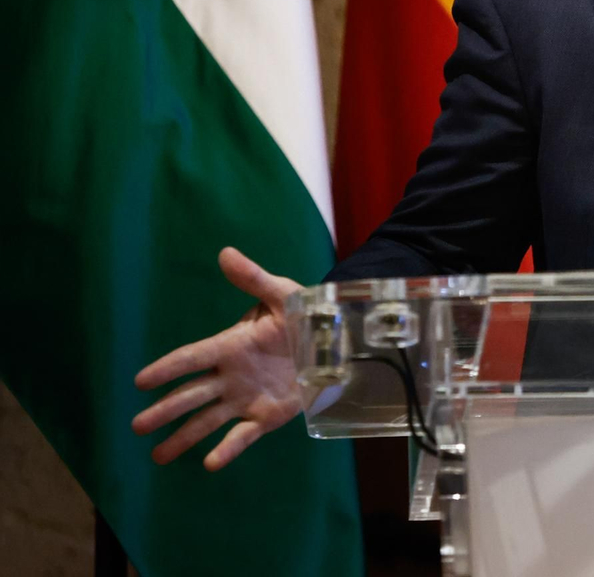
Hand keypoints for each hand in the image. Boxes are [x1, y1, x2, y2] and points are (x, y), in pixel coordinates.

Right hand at [132, 248, 304, 470]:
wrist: (332, 341)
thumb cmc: (303, 315)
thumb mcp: (282, 295)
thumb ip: (254, 279)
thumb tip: (226, 253)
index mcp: (231, 345)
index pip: (192, 358)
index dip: (167, 368)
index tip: (139, 380)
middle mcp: (231, 375)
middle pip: (191, 395)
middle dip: (165, 410)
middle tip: (137, 426)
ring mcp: (247, 398)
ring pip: (208, 420)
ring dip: (183, 437)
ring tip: (157, 455)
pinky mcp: (266, 415)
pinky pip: (243, 435)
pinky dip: (227, 450)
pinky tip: (209, 464)